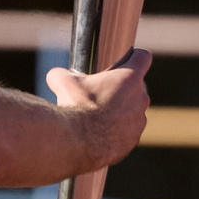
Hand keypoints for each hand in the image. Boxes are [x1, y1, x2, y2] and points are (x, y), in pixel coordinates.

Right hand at [43, 48, 152, 169]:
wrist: (78, 142)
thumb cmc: (75, 107)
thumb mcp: (62, 82)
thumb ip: (62, 73)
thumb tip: (56, 75)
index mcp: (129, 78)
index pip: (142, 57)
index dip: (133, 57)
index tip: (121, 62)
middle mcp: (140, 98)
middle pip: (136, 85)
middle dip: (121, 87)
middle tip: (99, 91)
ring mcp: (139, 120)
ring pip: (132, 109)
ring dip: (119, 109)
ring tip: (97, 115)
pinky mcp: (133, 139)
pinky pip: (128, 130)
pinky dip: (117, 130)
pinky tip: (99, 133)